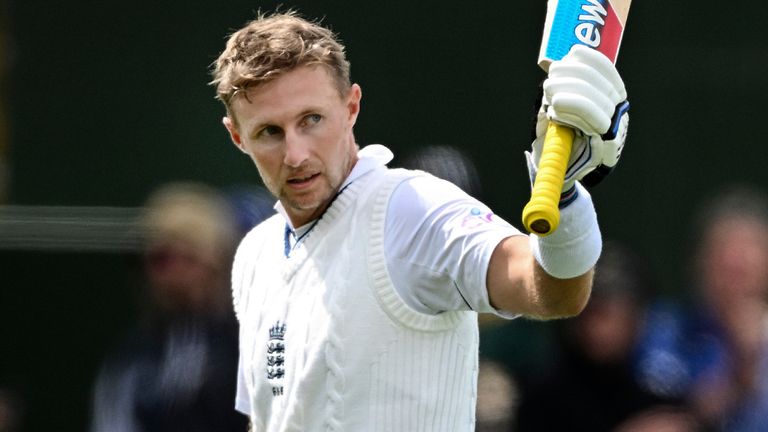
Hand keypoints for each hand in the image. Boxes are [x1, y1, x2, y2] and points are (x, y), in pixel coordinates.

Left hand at [526, 45, 628, 191]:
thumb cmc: (560, 135)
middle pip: (594, 80)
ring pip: (590, 98)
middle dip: (568, 75)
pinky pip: (588, 118)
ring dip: (564, 91)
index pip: (605, 68)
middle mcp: (617, 108)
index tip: (569, 55)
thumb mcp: (561, 106)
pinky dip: (569, 109)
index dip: (587, 57)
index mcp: (612, 95)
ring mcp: (612, 126)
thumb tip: (557, 60)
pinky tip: (555, 109)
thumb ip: (563, 85)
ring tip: (549, 94)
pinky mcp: (604, 144)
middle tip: (549, 81)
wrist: (562, 171)